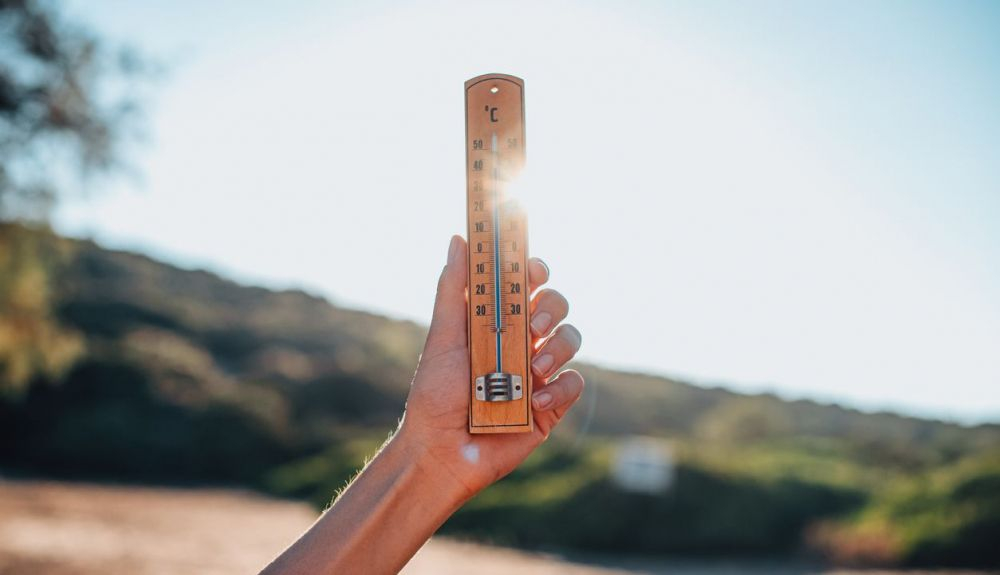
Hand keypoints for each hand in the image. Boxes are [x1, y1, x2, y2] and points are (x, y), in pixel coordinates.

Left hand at [397, 235, 583, 498]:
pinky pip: (575, 384)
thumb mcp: (443, 337)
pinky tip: (534, 401)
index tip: (530, 269)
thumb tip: (459, 238)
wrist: (439, 453)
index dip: (534, 269)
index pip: (526, 284)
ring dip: (558, 346)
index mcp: (497, 322)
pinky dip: (559, 388)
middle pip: (555, 305)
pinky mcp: (551, 406)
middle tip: (531, 323)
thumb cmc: (434, 395)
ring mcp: (539, 373)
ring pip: (572, 339)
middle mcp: (522, 342)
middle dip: (550, 306)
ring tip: (533, 367)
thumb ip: (453, 289)